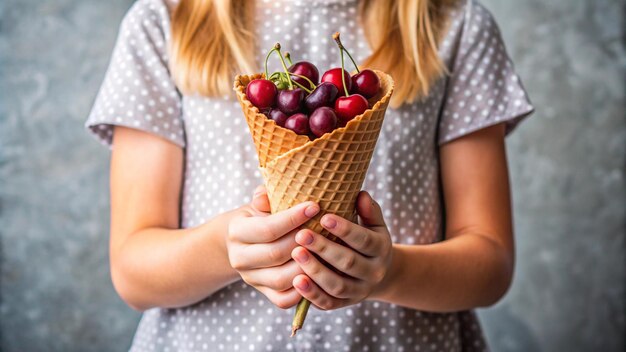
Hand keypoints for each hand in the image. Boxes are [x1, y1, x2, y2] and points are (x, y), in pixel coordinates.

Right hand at [226, 186, 320, 308]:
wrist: (244, 241)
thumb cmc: (260, 216)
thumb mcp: (259, 203)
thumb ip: (263, 197)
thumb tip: (264, 196)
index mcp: (237, 231)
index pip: (267, 228)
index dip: (293, 218)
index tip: (315, 206)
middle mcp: (239, 258)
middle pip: (275, 254)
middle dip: (303, 242)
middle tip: (324, 230)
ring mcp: (251, 278)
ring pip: (280, 279)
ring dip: (306, 266)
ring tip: (325, 251)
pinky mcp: (263, 293)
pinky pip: (283, 300)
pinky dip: (302, 291)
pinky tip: (317, 274)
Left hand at [290, 191, 392, 309]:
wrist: (379, 274)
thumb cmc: (368, 239)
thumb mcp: (374, 224)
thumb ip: (368, 210)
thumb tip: (361, 194)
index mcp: (381, 248)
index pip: (364, 240)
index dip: (345, 230)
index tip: (324, 217)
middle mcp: (373, 272)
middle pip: (349, 262)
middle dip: (324, 248)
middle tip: (301, 234)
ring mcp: (360, 291)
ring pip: (338, 285)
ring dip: (316, 271)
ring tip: (296, 254)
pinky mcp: (345, 304)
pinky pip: (328, 303)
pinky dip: (312, 294)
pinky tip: (296, 281)